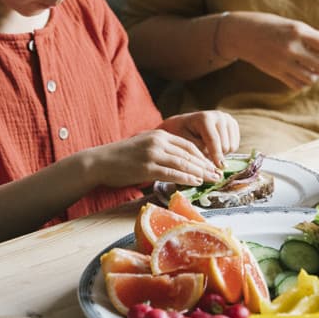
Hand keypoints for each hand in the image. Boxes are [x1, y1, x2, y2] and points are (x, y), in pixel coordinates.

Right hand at [85, 130, 222, 188]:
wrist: (100, 161)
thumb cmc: (122, 158)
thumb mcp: (145, 147)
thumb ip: (162, 152)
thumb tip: (181, 164)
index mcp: (160, 134)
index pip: (188, 145)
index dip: (203, 156)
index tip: (213, 165)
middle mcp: (158, 141)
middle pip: (189, 154)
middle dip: (206, 165)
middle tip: (218, 175)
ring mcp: (152, 154)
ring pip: (183, 163)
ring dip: (200, 173)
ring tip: (212, 180)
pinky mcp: (147, 167)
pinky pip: (171, 173)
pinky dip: (186, 178)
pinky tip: (196, 182)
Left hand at [160, 111, 240, 166]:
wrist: (184, 124)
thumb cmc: (180, 134)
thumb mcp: (184, 142)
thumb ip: (198, 151)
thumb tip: (213, 162)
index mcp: (205, 118)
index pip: (214, 140)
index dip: (216, 156)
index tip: (218, 169)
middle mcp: (219, 116)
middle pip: (225, 146)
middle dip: (216, 155)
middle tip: (204, 156)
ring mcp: (228, 119)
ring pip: (232, 146)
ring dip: (221, 153)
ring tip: (208, 150)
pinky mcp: (233, 124)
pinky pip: (235, 145)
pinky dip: (226, 150)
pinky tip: (215, 147)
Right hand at [222, 12, 318, 88]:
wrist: (240, 33)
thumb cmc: (269, 25)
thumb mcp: (293, 25)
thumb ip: (315, 36)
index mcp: (298, 30)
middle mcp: (292, 47)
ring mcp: (283, 62)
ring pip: (312, 77)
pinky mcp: (276, 73)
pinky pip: (298, 84)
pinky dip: (307, 82)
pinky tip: (308, 75)